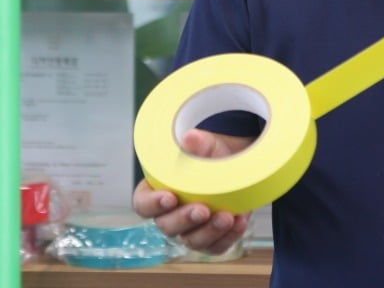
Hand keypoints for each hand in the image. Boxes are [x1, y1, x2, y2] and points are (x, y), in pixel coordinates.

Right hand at [131, 129, 253, 254]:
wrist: (235, 164)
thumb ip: (197, 142)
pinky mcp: (211, 239)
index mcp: (157, 190)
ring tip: (226, 217)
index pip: (143, 203)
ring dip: (209, 232)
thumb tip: (190, 138)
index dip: (153, 204)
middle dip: (184, 220)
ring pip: (192, 240)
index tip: (170, 197)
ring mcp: (190, 229)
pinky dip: (229, 237)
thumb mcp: (205, 143)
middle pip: (167, 226)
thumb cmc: (210, 155)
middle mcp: (170, 214)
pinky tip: (239, 221)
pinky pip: (216, 246)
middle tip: (202, 210)